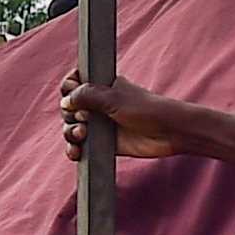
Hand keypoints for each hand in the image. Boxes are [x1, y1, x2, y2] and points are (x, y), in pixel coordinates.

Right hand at [58, 75, 190, 162]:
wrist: (168, 132)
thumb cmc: (146, 109)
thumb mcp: (114, 97)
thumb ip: (87, 96)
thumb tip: (66, 101)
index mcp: (101, 86)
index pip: (74, 83)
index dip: (68, 87)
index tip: (71, 90)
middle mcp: (98, 104)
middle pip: (69, 107)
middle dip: (70, 113)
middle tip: (85, 118)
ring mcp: (99, 124)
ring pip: (72, 127)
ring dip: (70, 132)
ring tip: (82, 134)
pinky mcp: (102, 143)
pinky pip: (80, 147)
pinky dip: (74, 149)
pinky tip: (76, 152)